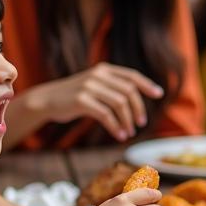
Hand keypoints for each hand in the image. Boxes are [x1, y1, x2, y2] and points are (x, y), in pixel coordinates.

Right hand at [36, 63, 163, 141]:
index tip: (159, 94)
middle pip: (129, 91)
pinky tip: (119, 135)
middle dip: (138, 108)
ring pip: (119, 103)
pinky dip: (116, 127)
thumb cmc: (73, 97)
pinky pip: (106, 115)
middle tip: (141, 123)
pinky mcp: (81, 100)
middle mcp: (98, 75)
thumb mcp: (93, 86)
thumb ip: (111, 88)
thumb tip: (135, 100)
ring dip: (128, 120)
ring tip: (129, 132)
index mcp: (103, 70)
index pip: (131, 75)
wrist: (46, 100)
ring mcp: (89, 87)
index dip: (147, 85)